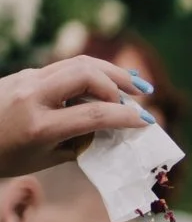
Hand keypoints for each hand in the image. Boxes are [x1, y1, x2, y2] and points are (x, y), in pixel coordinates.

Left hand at [0, 56, 157, 176]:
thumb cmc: (6, 158)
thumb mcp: (45, 159)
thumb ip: (80, 143)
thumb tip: (113, 131)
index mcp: (39, 126)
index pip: (93, 114)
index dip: (126, 117)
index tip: (147, 122)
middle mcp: (32, 96)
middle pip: (87, 74)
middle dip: (119, 83)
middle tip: (141, 97)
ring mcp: (27, 79)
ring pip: (78, 63)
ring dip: (110, 72)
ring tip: (134, 84)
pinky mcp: (26, 74)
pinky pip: (65, 68)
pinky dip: (91, 74)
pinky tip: (107, 83)